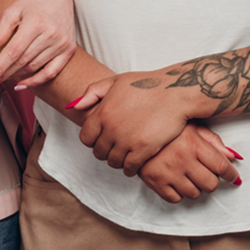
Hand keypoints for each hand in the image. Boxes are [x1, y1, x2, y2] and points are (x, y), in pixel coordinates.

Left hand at [0, 0, 78, 90]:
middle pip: (22, 62)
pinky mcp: (68, 50)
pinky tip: (22, 83)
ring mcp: (61, 43)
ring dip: (16, 76)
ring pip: (34, 68)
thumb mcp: (11, 13)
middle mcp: (50, 34)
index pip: (12, 52)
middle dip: (3, 75)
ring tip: (3, 78)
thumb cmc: (31, 2)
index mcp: (34, 23)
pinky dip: (36, 81)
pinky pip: (51, 72)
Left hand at [75, 69, 196, 175]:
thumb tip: (74, 106)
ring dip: (118, 161)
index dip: (93, 140)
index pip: (85, 138)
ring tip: (125, 156)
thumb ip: (93, 92)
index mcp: (102, 112)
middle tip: (115, 149)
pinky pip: (129, 167)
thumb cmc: (147, 84)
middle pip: (98, 152)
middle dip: (105, 152)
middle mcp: (111, 128)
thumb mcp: (116, 81)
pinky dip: (130, 169)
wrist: (175, 92)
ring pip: (113, 162)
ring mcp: (126, 140)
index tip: (102, 139)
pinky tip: (135, 163)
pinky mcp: (143, 149)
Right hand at [137, 124, 242, 202]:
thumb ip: (213, 142)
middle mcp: (182, 159)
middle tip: (205, 173)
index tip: (233, 177)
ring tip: (187, 175)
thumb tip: (233, 157)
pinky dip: (178, 193)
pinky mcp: (155, 182)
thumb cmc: (165, 128)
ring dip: (195, 187)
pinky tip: (175, 181)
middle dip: (211, 180)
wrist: (133, 131)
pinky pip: (176, 199)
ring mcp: (168, 172)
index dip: (231, 174)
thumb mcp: (190, 127)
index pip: (221, 166)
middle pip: (210, 184)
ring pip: (195, 193)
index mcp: (193, 144)